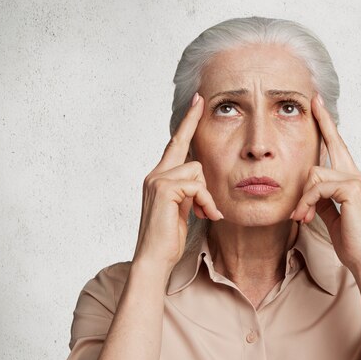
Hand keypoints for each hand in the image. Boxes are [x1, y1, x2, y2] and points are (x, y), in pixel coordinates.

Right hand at [132, 93, 222, 271]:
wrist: (154, 259)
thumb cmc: (169, 238)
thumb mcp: (182, 209)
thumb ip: (189, 191)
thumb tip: (201, 182)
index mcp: (158, 177)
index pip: (176, 143)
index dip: (188, 122)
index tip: (197, 100)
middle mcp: (154, 174)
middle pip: (188, 153)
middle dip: (197, 155)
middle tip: (201, 151)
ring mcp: (156, 179)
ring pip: (197, 170)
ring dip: (206, 197)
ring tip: (202, 215)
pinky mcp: (163, 188)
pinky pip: (198, 186)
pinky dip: (206, 202)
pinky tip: (203, 217)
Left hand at [290, 94, 360, 274]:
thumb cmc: (350, 240)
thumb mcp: (330, 215)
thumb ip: (321, 199)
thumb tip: (308, 190)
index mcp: (349, 180)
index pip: (337, 147)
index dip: (327, 126)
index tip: (318, 106)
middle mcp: (355, 175)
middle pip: (334, 142)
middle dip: (324, 121)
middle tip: (313, 100)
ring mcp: (355, 181)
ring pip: (314, 173)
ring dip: (302, 198)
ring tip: (300, 217)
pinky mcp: (352, 190)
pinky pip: (318, 187)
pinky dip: (307, 203)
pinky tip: (305, 217)